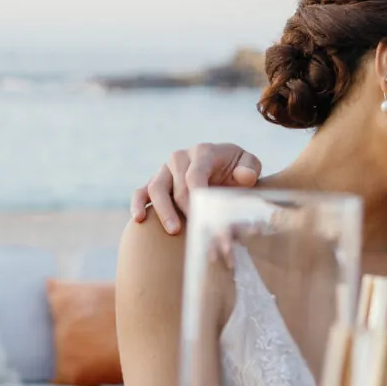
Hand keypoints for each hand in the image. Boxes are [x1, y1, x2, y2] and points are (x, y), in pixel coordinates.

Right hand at [130, 143, 262, 234]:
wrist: (223, 167)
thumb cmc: (236, 168)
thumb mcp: (249, 164)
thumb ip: (249, 168)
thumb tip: (244, 176)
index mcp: (203, 152)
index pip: (195, 175)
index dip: (199, 197)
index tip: (207, 216)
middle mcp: (180, 158)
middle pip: (178, 187)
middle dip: (189, 212)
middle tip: (201, 234)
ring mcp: (165, 170)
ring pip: (156, 189)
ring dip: (164, 211)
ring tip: (174, 230)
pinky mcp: (154, 182)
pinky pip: (141, 192)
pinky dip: (137, 204)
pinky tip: (139, 219)